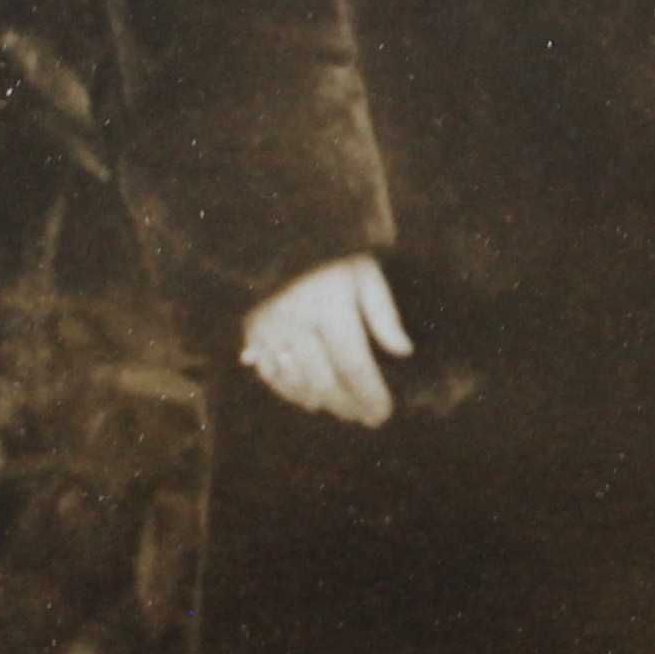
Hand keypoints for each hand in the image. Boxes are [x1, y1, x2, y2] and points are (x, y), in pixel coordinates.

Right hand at [237, 255, 409, 427]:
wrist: (276, 235)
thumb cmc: (329, 254)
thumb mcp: (364, 272)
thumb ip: (384, 314)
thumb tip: (403, 351)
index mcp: (329, 309)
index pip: (353, 366)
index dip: (370, 396)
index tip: (384, 413)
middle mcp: (296, 325)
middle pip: (324, 383)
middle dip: (348, 406)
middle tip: (366, 418)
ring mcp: (269, 332)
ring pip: (297, 384)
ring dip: (323, 403)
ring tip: (344, 410)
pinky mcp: (251, 334)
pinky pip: (271, 376)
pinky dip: (292, 393)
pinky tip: (312, 398)